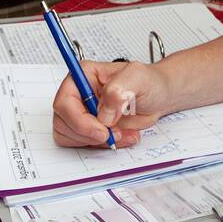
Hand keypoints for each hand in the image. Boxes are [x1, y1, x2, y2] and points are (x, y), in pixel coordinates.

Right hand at [52, 60, 171, 147]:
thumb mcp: (138, 78)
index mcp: (83, 75)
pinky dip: (103, 146)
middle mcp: (78, 94)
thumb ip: (118, 91)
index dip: (79, 121)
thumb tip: (103, 113)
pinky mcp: (88, 129)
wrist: (159, 96)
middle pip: (63, 123)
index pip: (64, 102)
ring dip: (98, 142)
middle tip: (116, 133)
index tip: (101, 131)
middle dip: (90, 135)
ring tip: (123, 133)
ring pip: (72, 137)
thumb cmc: (148, 82)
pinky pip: (84, 145)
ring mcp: (81, 113)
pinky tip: (121, 137)